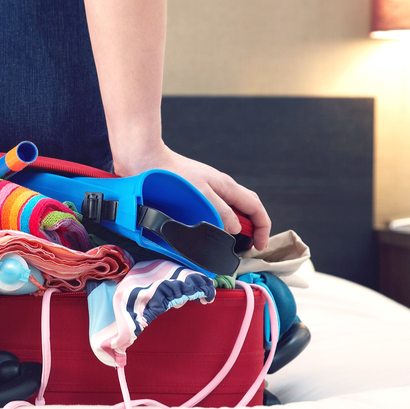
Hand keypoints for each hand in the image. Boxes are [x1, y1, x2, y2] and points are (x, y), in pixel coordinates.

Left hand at [113, 143, 270, 250]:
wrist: (146, 160)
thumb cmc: (172, 174)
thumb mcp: (201, 195)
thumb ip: (221, 212)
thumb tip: (236, 229)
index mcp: (227, 186)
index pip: (255, 207)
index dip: (263, 228)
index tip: (259, 246)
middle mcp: (221, 188)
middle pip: (246, 209)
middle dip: (251, 229)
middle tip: (245, 248)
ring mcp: (208, 190)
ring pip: (229, 210)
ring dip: (232, 227)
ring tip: (227, 244)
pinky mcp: (194, 194)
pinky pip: (213, 210)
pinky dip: (216, 223)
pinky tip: (207, 232)